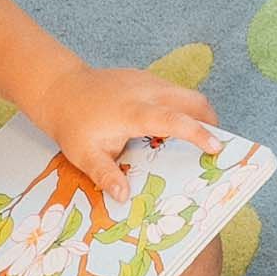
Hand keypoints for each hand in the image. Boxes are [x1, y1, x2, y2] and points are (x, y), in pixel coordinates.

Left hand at [38, 61, 218, 194]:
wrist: (60, 88)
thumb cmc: (73, 123)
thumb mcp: (84, 155)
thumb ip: (105, 175)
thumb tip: (124, 197)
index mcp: (133, 112)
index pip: (173, 120)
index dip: (197, 133)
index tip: (216, 147)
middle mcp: (146, 91)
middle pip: (192, 100)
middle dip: (210, 121)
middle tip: (214, 146)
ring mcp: (148, 81)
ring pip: (187, 94)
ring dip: (198, 114)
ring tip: (197, 140)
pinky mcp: (148, 78)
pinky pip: (175, 91)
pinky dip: (184, 108)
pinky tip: (174, 128)